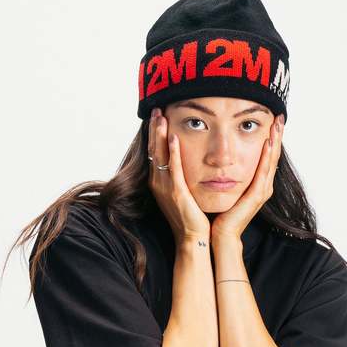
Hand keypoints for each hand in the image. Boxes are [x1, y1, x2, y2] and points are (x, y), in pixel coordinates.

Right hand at [147, 107, 210, 241]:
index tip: (157, 117)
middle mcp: (158, 183)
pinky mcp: (176, 192)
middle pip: (153, 150)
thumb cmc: (190, 217)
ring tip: (160, 116)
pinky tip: (174, 137)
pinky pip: (173, 168)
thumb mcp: (182, 193)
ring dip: (160, 135)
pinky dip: (173, 152)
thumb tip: (184, 163)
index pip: (154, 153)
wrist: (192, 238)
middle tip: (156, 109)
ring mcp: (165, 188)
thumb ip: (180, 177)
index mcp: (159, 182)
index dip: (154, 134)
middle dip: (155, 129)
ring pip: (160, 156)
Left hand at [210, 113, 283, 244]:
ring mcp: (262, 191)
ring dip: (275, 141)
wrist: (222, 234)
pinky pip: (263, 172)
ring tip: (278, 125)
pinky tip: (268, 143)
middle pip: (273, 156)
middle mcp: (264, 186)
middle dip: (277, 136)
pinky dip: (267, 157)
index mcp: (258, 184)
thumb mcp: (228, 189)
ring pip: (272, 161)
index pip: (267, 157)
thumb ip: (231, 176)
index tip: (272, 121)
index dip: (272, 139)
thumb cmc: (222, 213)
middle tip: (279, 117)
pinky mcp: (257, 196)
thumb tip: (225, 160)